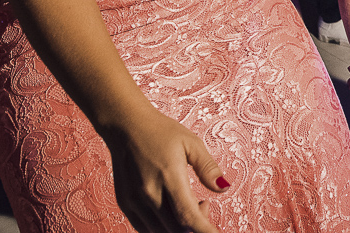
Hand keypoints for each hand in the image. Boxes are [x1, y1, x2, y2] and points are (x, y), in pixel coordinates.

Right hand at [103, 108, 227, 232]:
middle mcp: (149, 193)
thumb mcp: (191, 143)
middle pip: (176, 229)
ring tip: (190, 205)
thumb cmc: (162, 132)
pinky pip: (144, 228)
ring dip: (180, 228)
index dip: (204, 230)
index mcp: (169, 177)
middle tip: (205, 206)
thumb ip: (208, 167)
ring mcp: (134, 201)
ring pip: (160, 232)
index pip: (188, 217)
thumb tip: (224, 187)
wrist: (126, 126)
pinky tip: (172, 211)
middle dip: (196, 226)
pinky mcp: (125, 204)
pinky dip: (162, 228)